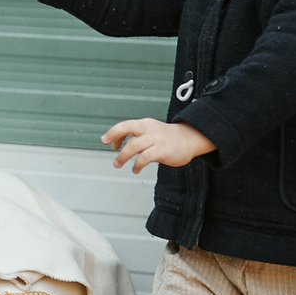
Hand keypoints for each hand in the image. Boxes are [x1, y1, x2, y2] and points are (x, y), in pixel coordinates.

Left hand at [102, 118, 216, 174]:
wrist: (189, 139)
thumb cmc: (166, 138)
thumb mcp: (150, 132)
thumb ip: (136, 137)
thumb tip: (118, 144)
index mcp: (144, 124)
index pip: (125, 125)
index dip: (114, 132)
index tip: (106, 141)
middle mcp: (149, 129)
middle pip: (127, 127)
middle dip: (114, 135)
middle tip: (110, 148)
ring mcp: (156, 139)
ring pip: (134, 145)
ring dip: (123, 156)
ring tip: (117, 164)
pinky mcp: (162, 150)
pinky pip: (145, 157)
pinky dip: (137, 164)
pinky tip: (135, 169)